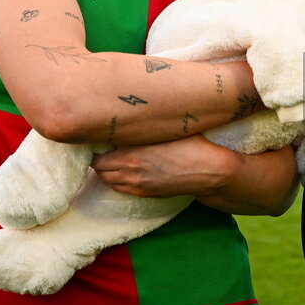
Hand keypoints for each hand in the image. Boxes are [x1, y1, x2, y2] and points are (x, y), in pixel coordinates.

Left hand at [92, 135, 239, 197]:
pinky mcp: (145, 193)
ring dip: (105, 169)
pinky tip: (124, 169)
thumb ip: (145, 124)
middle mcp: (131, 171)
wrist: (209, 171)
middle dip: (98, 156)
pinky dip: (116, 180)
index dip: (95, 143)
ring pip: (106, 180)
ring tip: (112, 156)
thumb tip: (130, 110)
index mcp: (133, 153)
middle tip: (104, 144)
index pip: (97, 152)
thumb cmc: (192, 145)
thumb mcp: (168, 129)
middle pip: (98, 167)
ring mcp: (137, 185)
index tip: (99, 134)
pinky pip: (119, 189)